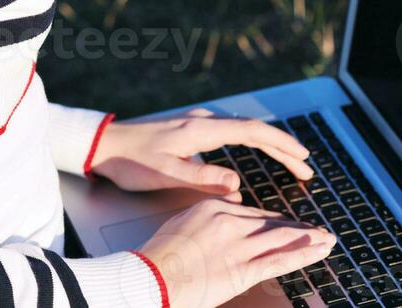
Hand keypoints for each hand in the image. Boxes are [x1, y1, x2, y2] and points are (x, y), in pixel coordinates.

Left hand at [89, 107, 312, 194]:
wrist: (103, 144)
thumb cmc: (131, 161)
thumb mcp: (165, 174)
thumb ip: (201, 178)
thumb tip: (238, 184)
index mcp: (200, 129)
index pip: (251, 132)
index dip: (281, 145)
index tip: (303, 158)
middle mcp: (202, 121)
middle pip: (252, 130)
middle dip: (282, 148)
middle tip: (306, 169)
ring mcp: (196, 122)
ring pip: (243, 130)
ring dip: (269, 145)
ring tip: (290, 163)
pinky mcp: (190, 129)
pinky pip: (231, 133)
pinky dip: (251, 143)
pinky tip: (256, 152)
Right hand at [138, 198, 336, 307]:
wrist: (153, 276)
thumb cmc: (163, 253)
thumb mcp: (185, 219)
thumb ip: (211, 212)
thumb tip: (230, 205)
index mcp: (214, 206)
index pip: (254, 213)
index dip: (276, 221)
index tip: (290, 225)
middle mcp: (230, 221)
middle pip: (271, 223)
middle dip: (297, 229)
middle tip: (316, 231)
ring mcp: (238, 245)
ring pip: (281, 239)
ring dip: (308, 239)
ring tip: (327, 239)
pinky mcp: (242, 269)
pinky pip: (279, 260)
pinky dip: (302, 255)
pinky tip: (318, 252)